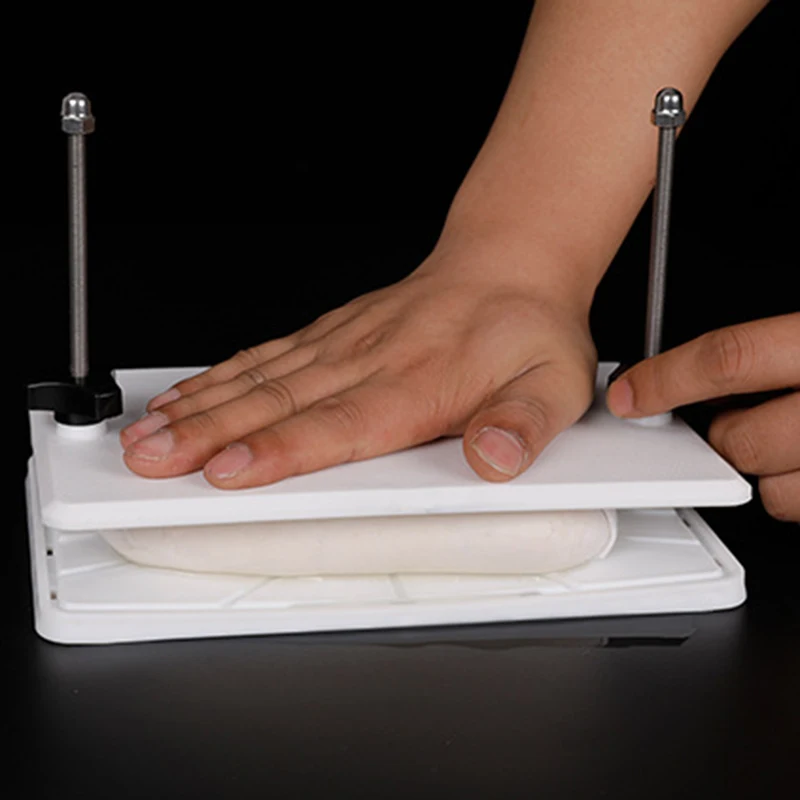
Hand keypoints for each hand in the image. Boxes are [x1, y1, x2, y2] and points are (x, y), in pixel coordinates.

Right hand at [120, 242, 597, 488]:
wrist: (510, 266)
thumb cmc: (526, 332)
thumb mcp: (555, 386)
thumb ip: (522, 425)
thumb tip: (495, 457)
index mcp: (417, 382)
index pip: (338, 424)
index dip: (279, 450)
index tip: (227, 469)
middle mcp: (369, 360)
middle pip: (275, 401)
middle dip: (207, 434)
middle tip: (151, 458)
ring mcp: (343, 342)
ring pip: (258, 376)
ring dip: (198, 407)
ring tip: (148, 433)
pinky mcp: (332, 332)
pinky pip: (266, 353)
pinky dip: (219, 375)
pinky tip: (188, 393)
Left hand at [607, 313, 799, 521]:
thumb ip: (766, 344)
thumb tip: (695, 362)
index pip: (726, 359)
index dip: (666, 379)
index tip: (628, 393)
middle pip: (734, 436)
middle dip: (720, 434)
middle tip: (734, 418)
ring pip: (760, 482)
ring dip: (755, 465)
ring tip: (778, 439)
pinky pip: (791, 505)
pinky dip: (785, 489)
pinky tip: (795, 462)